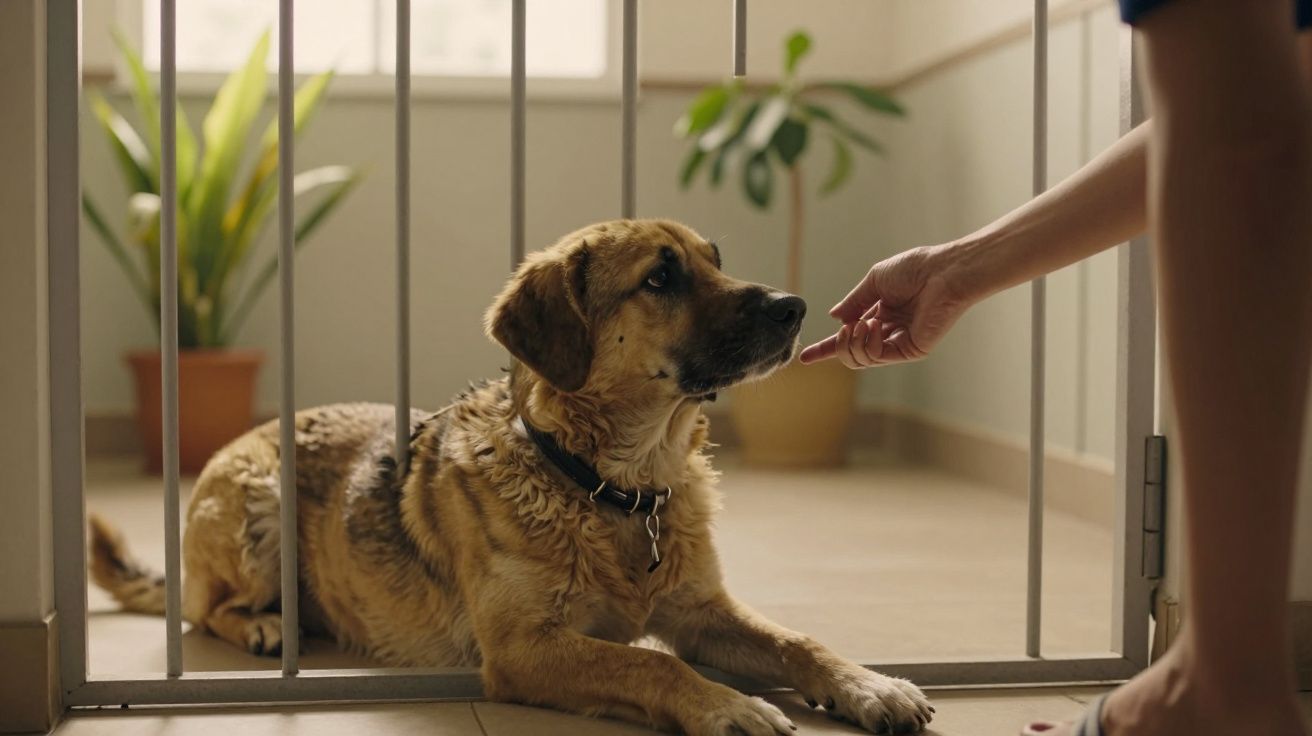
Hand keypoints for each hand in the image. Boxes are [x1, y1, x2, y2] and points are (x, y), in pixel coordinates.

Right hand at [799, 245, 969, 367]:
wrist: (943, 271)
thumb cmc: (914, 269)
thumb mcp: (874, 281)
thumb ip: (854, 301)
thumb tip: (834, 317)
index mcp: (879, 315)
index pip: (849, 337)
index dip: (825, 348)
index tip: (805, 358)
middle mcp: (888, 332)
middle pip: (851, 354)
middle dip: (838, 345)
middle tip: (847, 328)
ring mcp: (899, 343)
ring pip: (861, 360)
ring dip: (853, 342)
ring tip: (862, 323)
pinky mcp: (911, 350)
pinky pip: (877, 356)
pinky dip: (868, 343)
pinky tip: (873, 325)